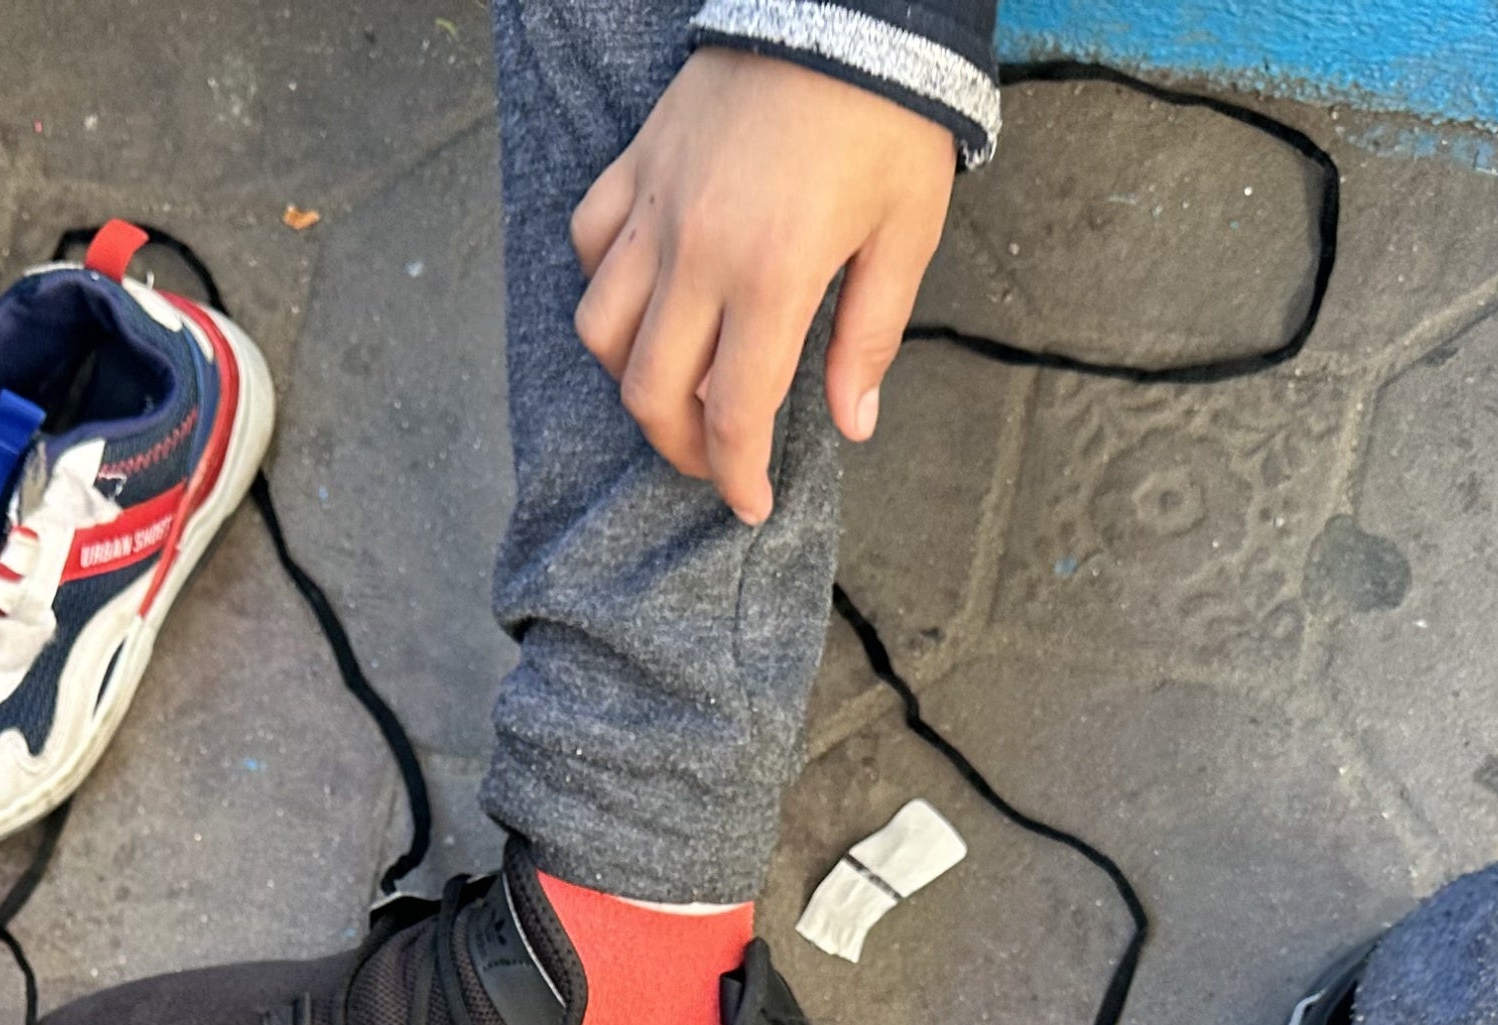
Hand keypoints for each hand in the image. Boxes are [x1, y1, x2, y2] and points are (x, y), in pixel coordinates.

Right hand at [569, 47, 953, 524]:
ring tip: (675, 384)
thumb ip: (871, 337)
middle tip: (716, 457)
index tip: (749, 502)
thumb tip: (852, 422)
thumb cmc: (885, 119)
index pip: (733, 414)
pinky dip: (606, 286)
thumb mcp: (907, 234)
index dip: (737, 476)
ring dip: (631, 376)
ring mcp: (657, 209)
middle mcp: (699, 253)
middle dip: (679, 448)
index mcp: (773, 277)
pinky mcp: (637, 166)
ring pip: (601, 328)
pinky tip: (646, 296)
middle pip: (651, 391)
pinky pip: (591, 245)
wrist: (846, 9)